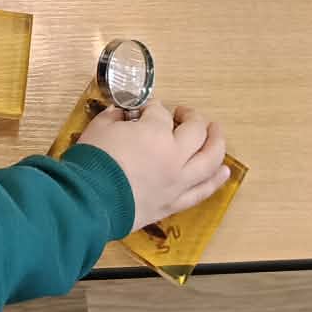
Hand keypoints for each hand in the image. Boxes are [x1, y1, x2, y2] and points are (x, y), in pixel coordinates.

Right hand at [77, 99, 230, 233]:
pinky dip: (215, 180)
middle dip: (191, 117)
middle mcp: (174, 155)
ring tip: (216, 133)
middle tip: (184, 114)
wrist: (87, 202)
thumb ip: (115, 117)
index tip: (145, 109)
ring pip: (209, 159)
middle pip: (195, 130)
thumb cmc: (92, 162)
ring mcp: (178, 181)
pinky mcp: (174, 203)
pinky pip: (202, 191)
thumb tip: (122, 114)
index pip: (161, 112)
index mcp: (155, 132)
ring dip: (216, 143)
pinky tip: (224, 171)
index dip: (152, 108)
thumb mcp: (99, 128)